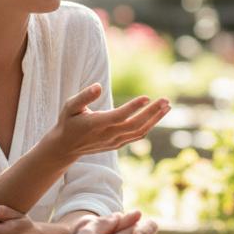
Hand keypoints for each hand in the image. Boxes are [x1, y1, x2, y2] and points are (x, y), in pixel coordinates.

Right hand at [44, 84, 169, 157]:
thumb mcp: (70, 106)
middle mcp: (108, 135)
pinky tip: (158, 115)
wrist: (66, 147)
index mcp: (96, 124)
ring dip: (155, 119)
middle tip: (166, 100)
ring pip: (140, 132)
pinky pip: (137, 136)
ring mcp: (114, 142)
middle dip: (152, 112)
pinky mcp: (118, 144)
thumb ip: (84, 96)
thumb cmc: (68, 121)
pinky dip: (150, 126)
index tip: (147, 97)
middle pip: (135, 125)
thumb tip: (98, 86)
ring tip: (167, 105)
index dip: (133, 107)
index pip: (119, 116)